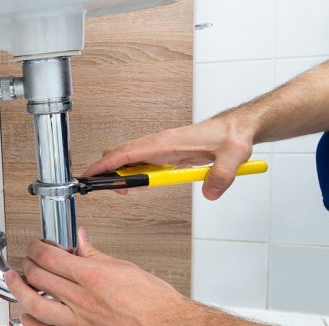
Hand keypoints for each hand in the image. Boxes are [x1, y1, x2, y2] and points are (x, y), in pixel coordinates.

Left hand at [5, 227, 192, 325]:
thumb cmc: (158, 306)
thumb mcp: (127, 269)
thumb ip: (97, 256)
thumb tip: (81, 241)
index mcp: (94, 277)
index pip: (51, 257)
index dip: (36, 249)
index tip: (35, 247)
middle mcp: (84, 300)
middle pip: (40, 278)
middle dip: (27, 266)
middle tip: (26, 263)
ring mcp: (81, 324)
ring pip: (36, 305)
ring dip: (20, 291)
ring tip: (15, 282)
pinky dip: (33, 325)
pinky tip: (27, 317)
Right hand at [83, 117, 254, 199]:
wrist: (237, 128)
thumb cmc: (232, 137)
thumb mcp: (232, 157)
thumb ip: (221, 176)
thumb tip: (209, 193)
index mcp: (167, 142)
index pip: (127, 153)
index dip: (105, 165)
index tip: (90, 175)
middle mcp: (159, 142)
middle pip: (120, 154)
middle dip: (107, 171)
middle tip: (105, 190)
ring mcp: (160, 146)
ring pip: (128, 157)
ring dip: (120, 173)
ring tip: (123, 190)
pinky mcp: (165, 152)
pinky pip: (140, 161)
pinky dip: (133, 172)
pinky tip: (139, 183)